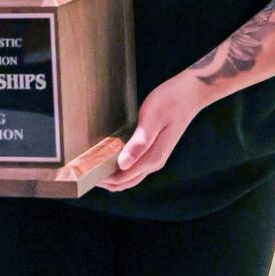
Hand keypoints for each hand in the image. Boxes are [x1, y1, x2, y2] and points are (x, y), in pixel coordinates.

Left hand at [96, 73, 204, 191]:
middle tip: (84, 171)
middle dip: (105, 181)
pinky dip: (121, 167)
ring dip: (112, 175)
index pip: (123, 178)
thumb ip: (138, 143)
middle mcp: (155, 162)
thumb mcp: (151, 120)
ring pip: (130, 176)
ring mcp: (156, 156)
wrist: (190, 93)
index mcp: (153, 158)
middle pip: (125, 182)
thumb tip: (122, 164)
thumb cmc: (170, 102)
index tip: (85, 173)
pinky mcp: (155, 149)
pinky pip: (135, 166)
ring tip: (93, 166)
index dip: (103, 179)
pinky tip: (110, 156)